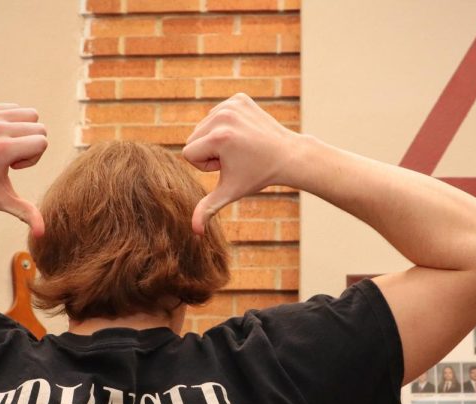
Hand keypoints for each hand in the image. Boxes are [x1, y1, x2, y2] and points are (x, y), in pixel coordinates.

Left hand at [0, 103, 47, 235]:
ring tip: (6, 146)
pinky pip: (14, 108)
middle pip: (39, 127)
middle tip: (10, 158)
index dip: (33, 157)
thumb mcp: (1, 201)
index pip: (42, 141)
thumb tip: (41, 234)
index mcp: (2, 149)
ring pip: (29, 114)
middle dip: (31, 144)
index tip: (13, 167)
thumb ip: (26, 213)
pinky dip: (12, 121)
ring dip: (24, 130)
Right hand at [182, 93, 302, 234]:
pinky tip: (243, 134)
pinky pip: (217, 114)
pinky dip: (226, 125)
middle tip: (235, 157)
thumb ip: (207, 208)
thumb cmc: (257, 176)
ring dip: (216, 139)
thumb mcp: (229, 192)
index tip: (227, 166)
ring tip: (239, 147)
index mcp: (218, 137)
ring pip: (203, 125)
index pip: (188, 153)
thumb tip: (195, 232)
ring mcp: (232, 104)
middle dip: (209, 151)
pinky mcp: (239, 98)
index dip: (205, 165)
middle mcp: (223, 116)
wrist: (287, 156)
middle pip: (193, 138)